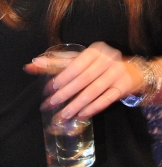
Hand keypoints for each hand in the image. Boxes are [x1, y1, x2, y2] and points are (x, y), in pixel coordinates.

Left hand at [25, 42, 142, 118]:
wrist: (132, 70)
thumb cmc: (100, 64)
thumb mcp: (81, 60)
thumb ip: (58, 62)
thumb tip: (33, 63)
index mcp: (95, 50)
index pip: (75, 64)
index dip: (61, 77)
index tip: (49, 88)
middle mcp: (107, 59)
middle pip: (82, 79)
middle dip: (65, 93)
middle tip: (51, 104)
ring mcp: (117, 73)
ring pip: (93, 91)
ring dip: (76, 105)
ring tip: (63, 115)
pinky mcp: (123, 87)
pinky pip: (106, 100)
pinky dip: (92, 108)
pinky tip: (81, 115)